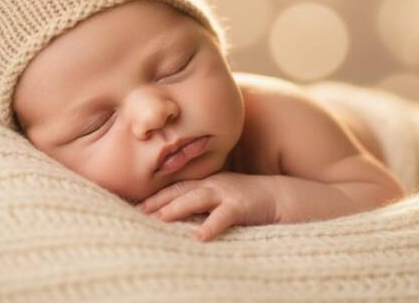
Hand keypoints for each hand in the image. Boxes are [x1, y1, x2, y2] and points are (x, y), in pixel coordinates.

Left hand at [137, 172, 278, 241]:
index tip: (136, 206)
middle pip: (181, 190)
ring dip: (177, 208)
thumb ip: (204, 203)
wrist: (281, 197)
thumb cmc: (250, 200)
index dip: (156, 196)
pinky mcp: (241, 206)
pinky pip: (223, 216)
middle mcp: (213, 184)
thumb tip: (180, 217)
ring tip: (159, 219)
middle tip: (138, 212)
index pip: (176, 187)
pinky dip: (211, 226)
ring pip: (197, 199)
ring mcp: (227, 193)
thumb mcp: (223, 197)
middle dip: (158, 201)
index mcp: (207, 183)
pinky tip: (199, 237)